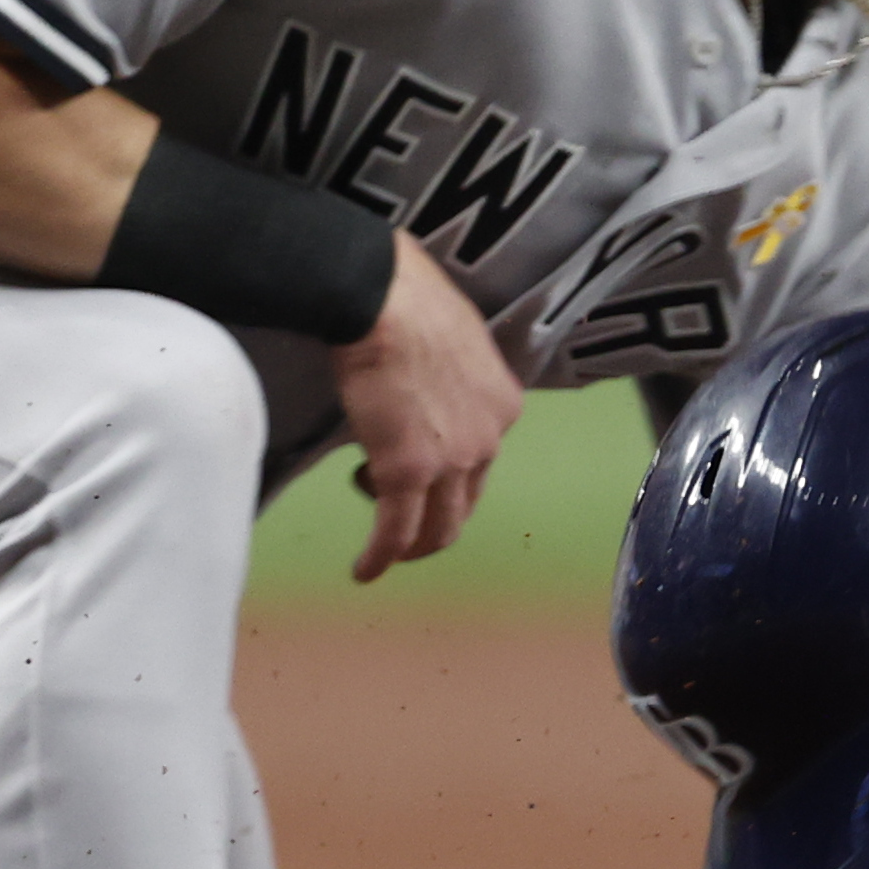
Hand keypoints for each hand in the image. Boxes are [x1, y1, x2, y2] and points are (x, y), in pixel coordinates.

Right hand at [328, 234, 522, 581]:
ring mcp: (452, 461)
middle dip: (436, 520)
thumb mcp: (453, 338)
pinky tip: (365, 571)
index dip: (449, 472)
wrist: (383, 297)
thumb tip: (422, 370)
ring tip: (388, 554)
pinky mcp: (407, 472)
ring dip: (412, 547)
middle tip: (406, 528)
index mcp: (504, 406)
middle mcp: (489, 440)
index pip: (482, 458)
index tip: (417, 468)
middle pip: (466, 501)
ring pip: (438, 528)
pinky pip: (395, 530)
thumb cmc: (407, 298)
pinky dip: (381, 557)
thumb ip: (449, 370)